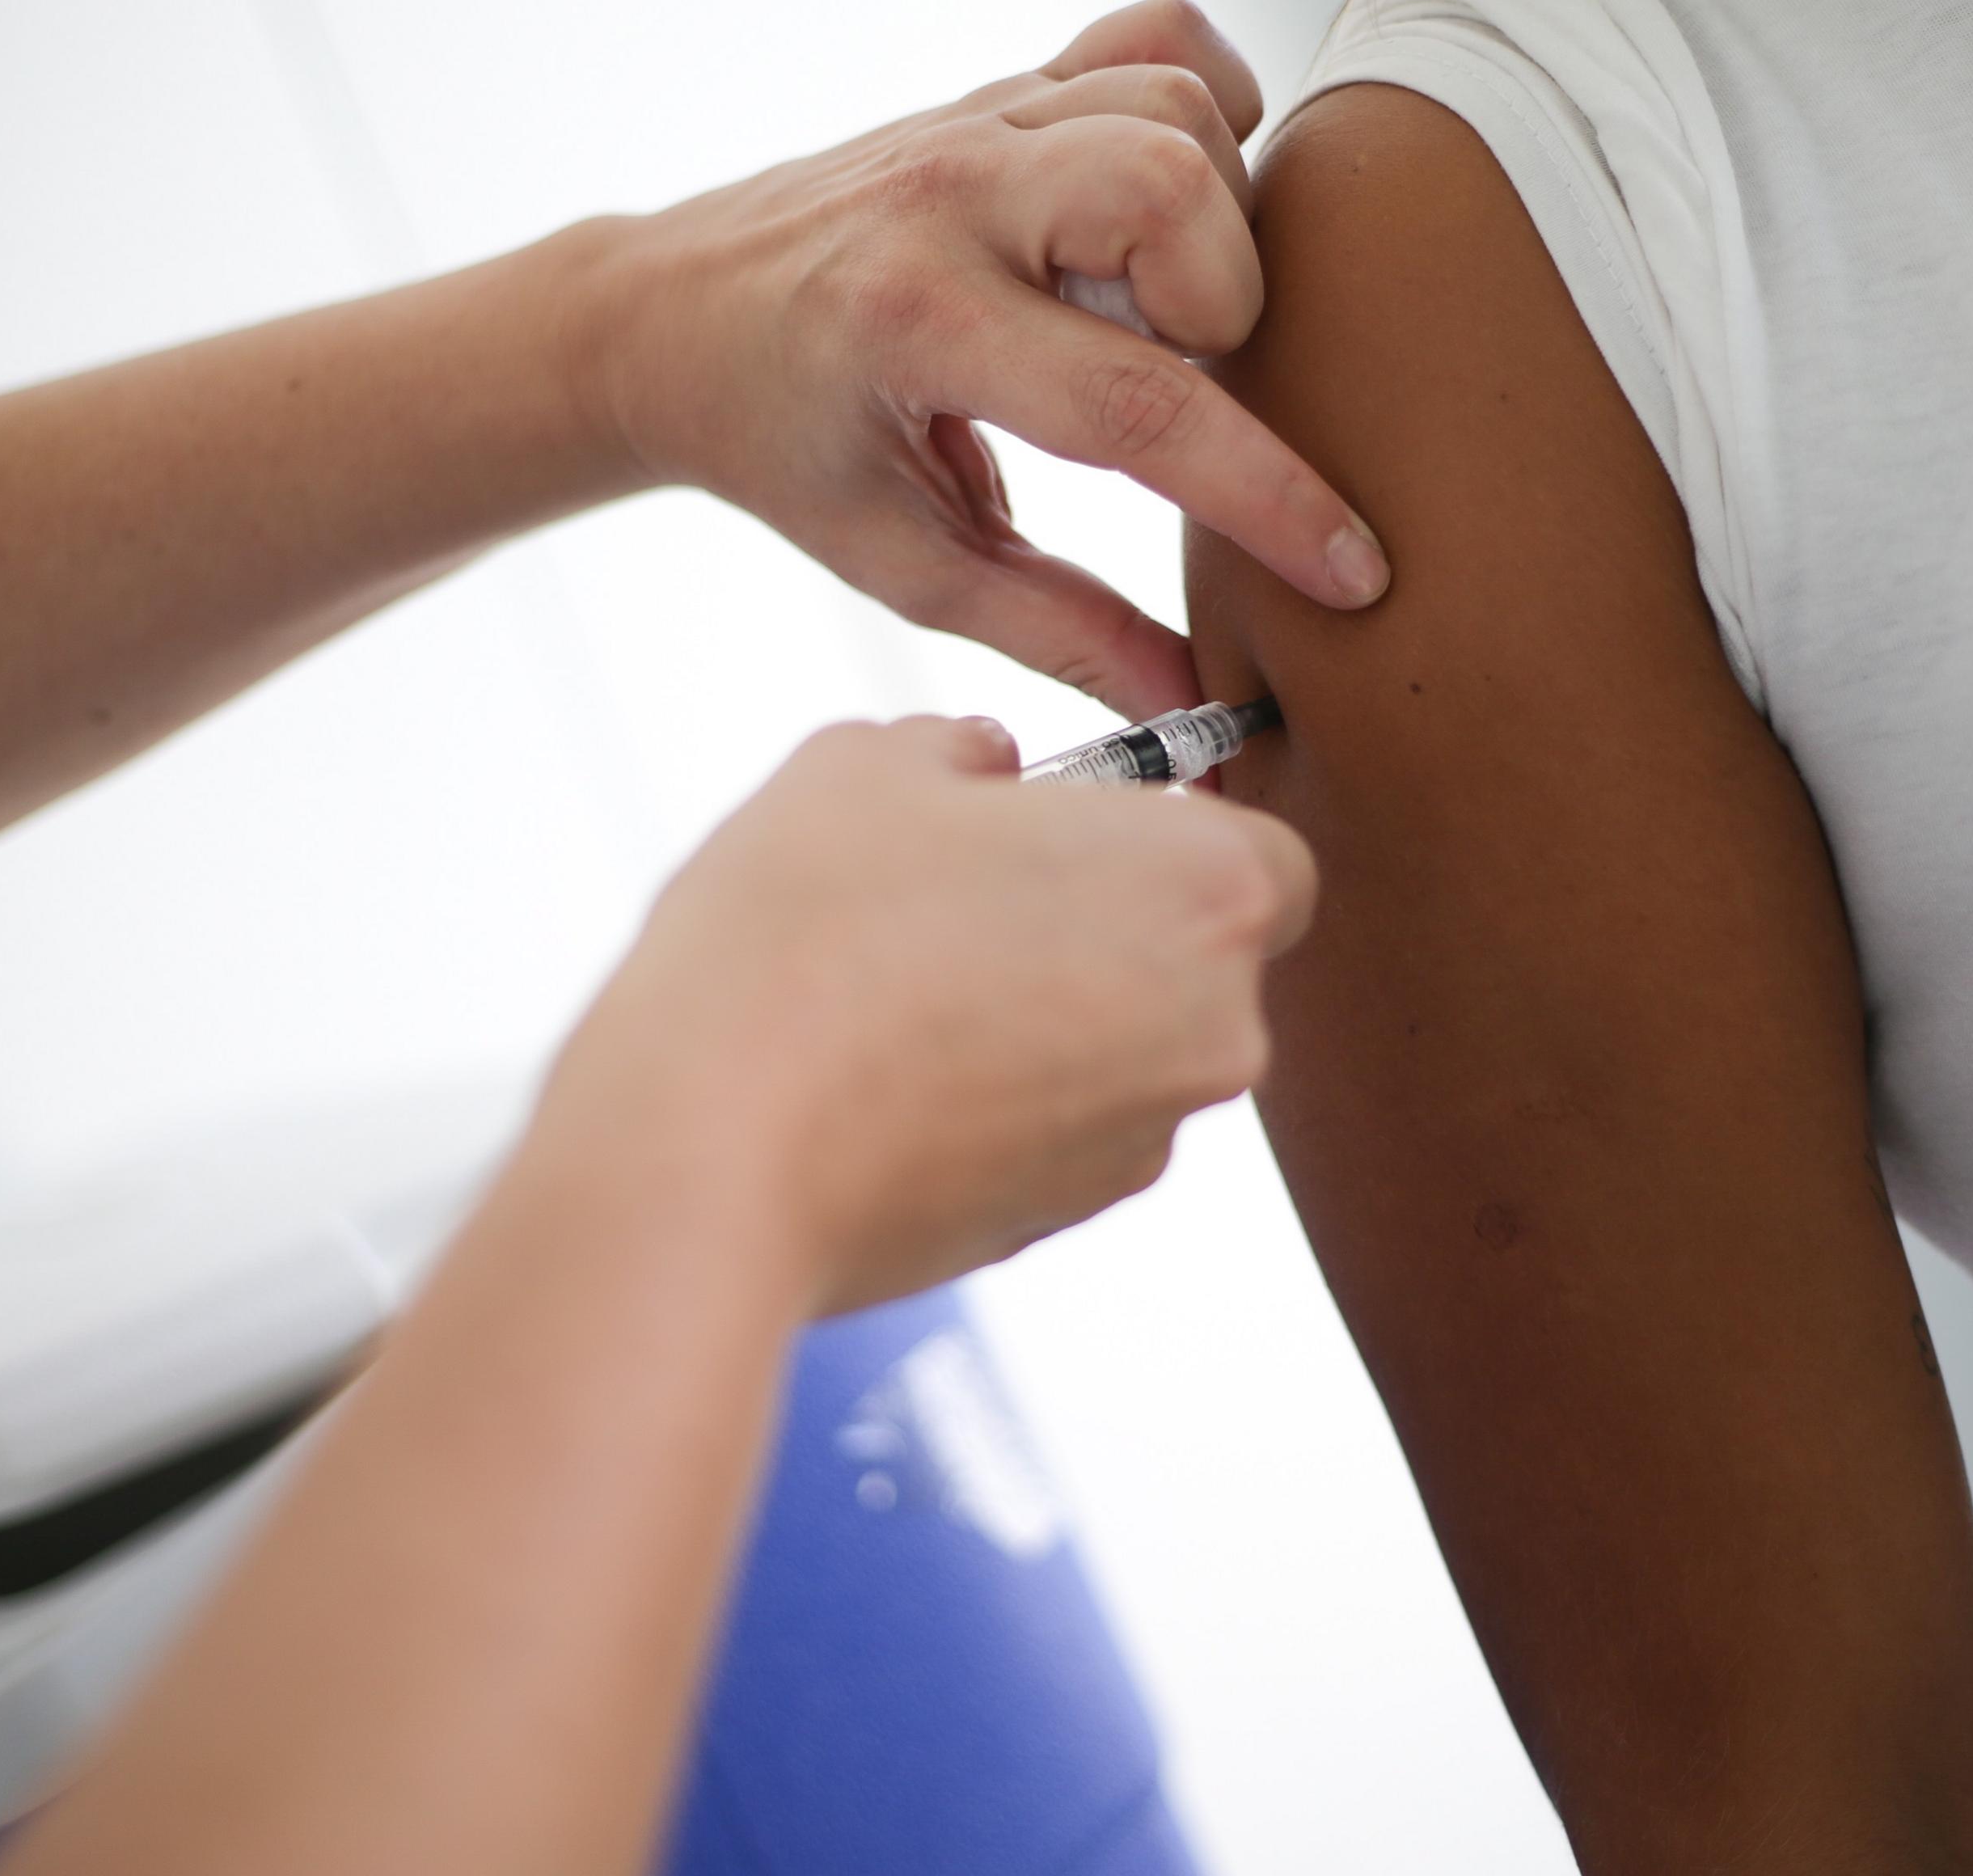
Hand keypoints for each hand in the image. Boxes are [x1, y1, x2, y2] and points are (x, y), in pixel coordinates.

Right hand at [530, 716, 1315, 1313]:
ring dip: (1038, 1010)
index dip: (1165, 832)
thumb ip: (959, 747)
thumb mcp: (866, 764)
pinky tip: (877, 1073)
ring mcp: (1143, 1143)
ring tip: (891, 985)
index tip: (1065, 826)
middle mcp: (1219, 1029)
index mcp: (1209, 890)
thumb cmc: (802, 933)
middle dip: (1096, 922)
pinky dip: (993, 1098)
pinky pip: (1053, 1129)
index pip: (1261, 852)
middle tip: (954, 895)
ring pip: (1118, 1046)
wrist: (712, 1153)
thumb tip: (988, 764)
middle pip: (1191, 956)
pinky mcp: (1061, 1225)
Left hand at [581, 0, 1389, 719]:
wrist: (666, 318)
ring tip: (1149, 308)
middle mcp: (951, 193)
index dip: (1269, 501)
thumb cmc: (782, 448)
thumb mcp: (903, 562)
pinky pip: (1157, 38)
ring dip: (1214, 218)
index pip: (1136, 410)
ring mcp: (979, 118)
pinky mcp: (1003, 81)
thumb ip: (1056, 630)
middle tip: (1170, 374)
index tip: (1352, 570)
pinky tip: (1166, 208)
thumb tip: (1191, 702)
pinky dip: (1204, 110)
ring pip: (1180, 109)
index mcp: (915, 323)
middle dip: (1222, 304)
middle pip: (1173, 188)